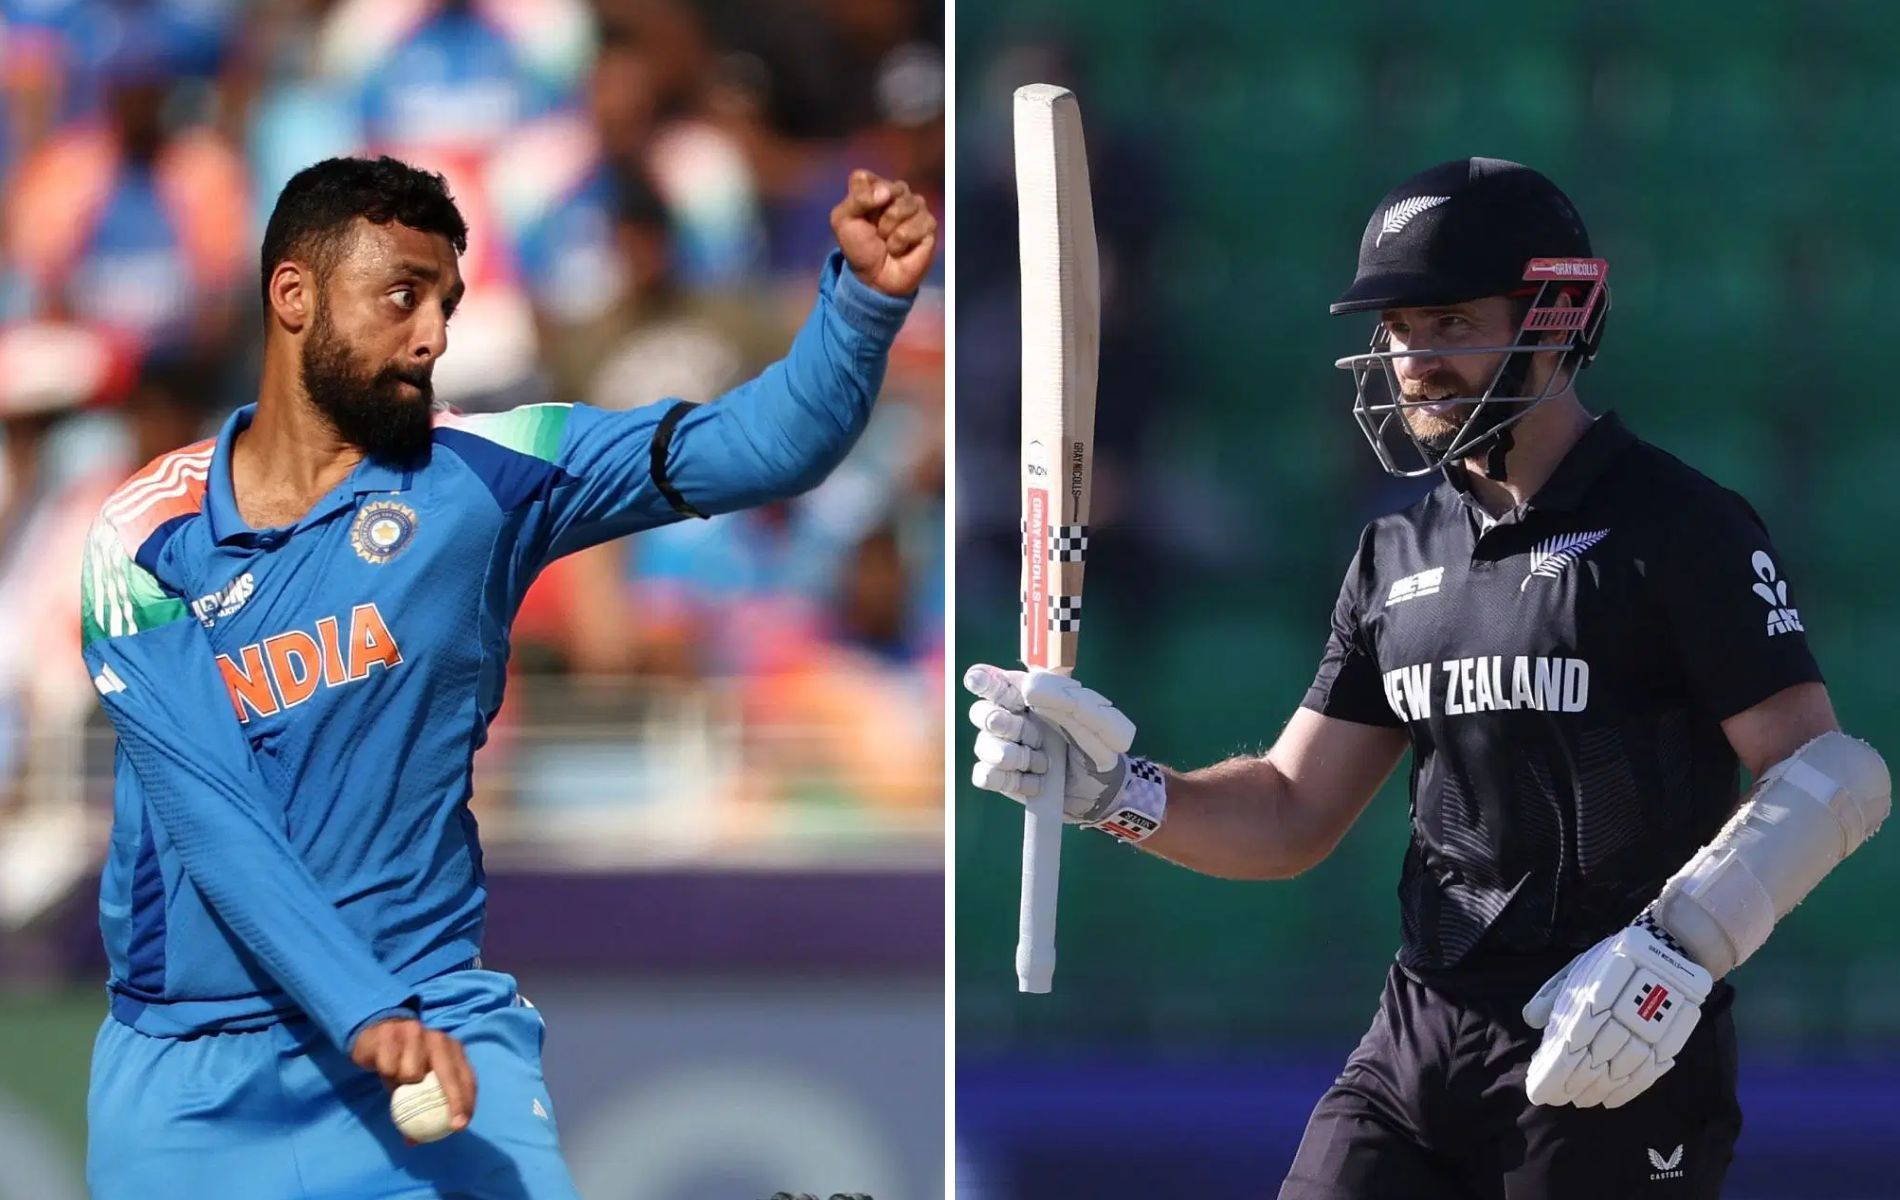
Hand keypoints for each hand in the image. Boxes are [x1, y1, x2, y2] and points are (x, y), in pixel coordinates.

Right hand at [351, 1017, 477, 1136]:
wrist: (375, 1033)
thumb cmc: (401, 1061)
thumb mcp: (413, 1083)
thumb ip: (419, 1106)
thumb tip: (414, 1141)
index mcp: (451, 1049)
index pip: (465, 1077)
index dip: (466, 1101)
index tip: (461, 1125)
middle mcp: (438, 1038)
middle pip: (450, 1073)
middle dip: (455, 1100)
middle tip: (450, 1125)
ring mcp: (416, 1033)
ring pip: (412, 1072)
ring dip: (402, 1083)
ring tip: (397, 1078)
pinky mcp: (391, 1033)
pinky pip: (388, 1066)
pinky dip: (385, 1073)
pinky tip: (383, 1064)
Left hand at [831, 169, 937, 296]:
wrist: (875, 278)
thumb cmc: (860, 249)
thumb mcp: (844, 222)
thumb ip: (857, 199)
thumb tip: (886, 192)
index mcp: (873, 188)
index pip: (864, 177)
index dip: (860, 197)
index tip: (859, 216)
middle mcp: (897, 193)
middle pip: (890, 189)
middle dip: (879, 216)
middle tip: (876, 232)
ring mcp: (916, 208)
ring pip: (906, 205)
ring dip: (890, 230)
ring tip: (888, 242)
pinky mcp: (929, 225)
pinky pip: (917, 224)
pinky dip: (903, 241)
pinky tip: (901, 249)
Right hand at [964, 664, 1135, 822]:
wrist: (1102, 794)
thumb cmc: (1101, 749)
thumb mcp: (1102, 723)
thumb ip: (1072, 701)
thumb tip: (1028, 686)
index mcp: (1030, 696)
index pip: (995, 681)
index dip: (983, 680)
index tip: (979, 680)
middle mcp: (1011, 719)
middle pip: (981, 712)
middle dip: (1005, 725)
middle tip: (1035, 737)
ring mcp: (1003, 749)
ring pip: (983, 745)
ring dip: (1015, 757)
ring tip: (1044, 765)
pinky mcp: (1002, 778)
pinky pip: (985, 775)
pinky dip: (1009, 780)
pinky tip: (1036, 784)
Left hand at [1522, 924, 1710, 1108]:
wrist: (1671, 947)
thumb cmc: (1615, 958)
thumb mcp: (1580, 966)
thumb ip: (1555, 992)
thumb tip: (1530, 1019)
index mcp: (1602, 986)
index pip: (1576, 1036)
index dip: (1559, 1065)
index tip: (1543, 1081)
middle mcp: (1630, 1008)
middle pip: (1599, 1056)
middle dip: (1576, 1081)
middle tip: (1557, 1097)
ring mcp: (1656, 1026)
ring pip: (1624, 1069)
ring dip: (1600, 1089)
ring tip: (1580, 1101)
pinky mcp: (1674, 1037)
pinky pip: (1651, 1071)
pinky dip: (1629, 1090)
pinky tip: (1611, 1100)